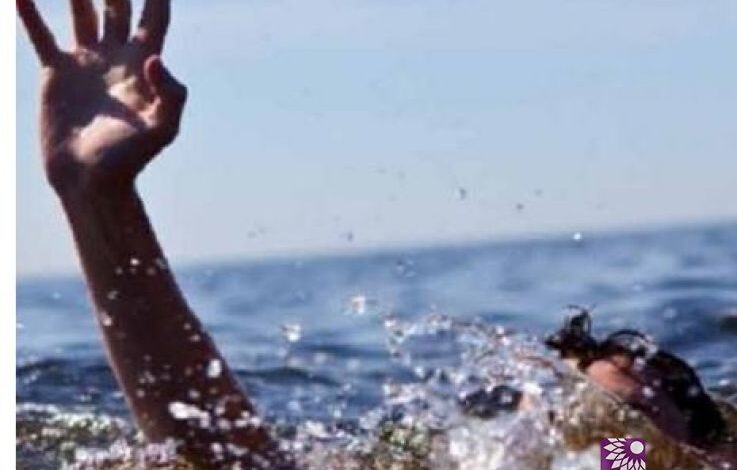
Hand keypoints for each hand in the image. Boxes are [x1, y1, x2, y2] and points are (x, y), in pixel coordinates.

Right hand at [18, 0, 186, 192]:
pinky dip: (29, 12)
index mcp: (145, 65)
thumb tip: (155, 57)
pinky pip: (41, 34)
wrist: (89, 180)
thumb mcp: (162, 130)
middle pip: (117, 3)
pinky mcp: (56, 73)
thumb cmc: (129, 160)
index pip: (154, 15)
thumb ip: (170, 95)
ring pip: (80, 10)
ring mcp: (86, 62)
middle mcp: (116, 56)